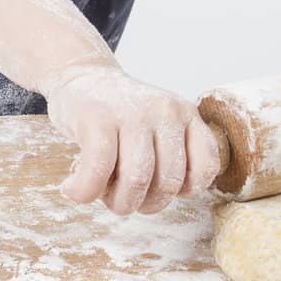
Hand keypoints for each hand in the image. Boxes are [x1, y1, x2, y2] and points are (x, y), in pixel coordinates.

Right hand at [42, 61, 221, 214]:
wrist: (81, 75)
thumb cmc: (121, 116)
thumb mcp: (160, 125)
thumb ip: (174, 155)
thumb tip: (174, 195)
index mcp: (186, 115)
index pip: (206, 165)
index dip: (186, 190)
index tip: (162, 188)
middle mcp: (165, 111)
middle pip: (169, 182)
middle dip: (146, 205)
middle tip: (126, 198)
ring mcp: (132, 113)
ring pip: (136, 181)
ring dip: (118, 203)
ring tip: (103, 195)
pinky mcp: (98, 117)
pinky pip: (98, 170)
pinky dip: (85, 191)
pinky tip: (73, 189)